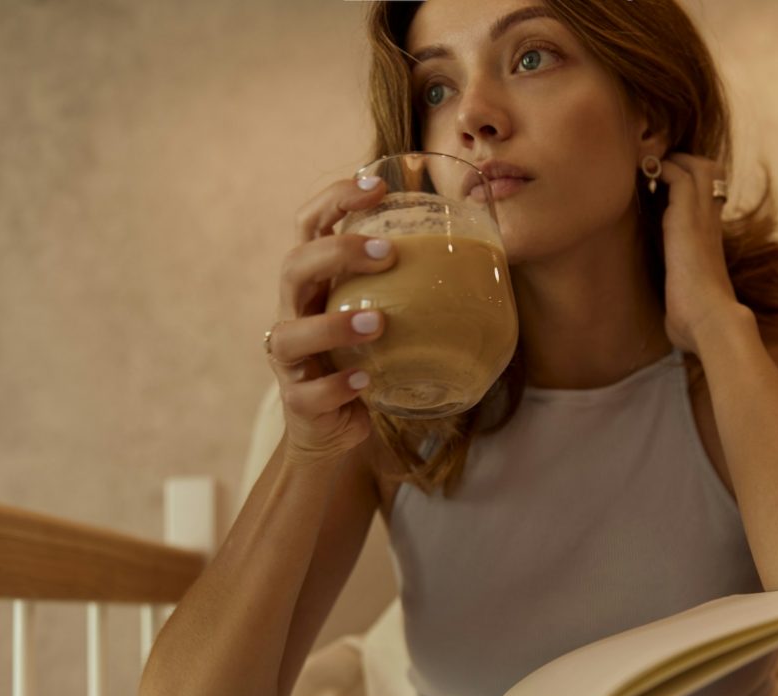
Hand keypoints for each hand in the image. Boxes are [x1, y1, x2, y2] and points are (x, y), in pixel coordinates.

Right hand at [267, 177, 395, 463]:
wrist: (338, 428)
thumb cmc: (368, 360)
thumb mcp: (384, 315)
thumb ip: (410, 285)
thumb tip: (486, 249)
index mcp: (316, 283)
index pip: (309, 226)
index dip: (334, 199)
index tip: (376, 185)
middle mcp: (294, 313)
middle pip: (293, 267)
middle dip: (336, 252)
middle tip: (386, 253)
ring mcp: (291, 360)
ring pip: (290, 334)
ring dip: (333, 324)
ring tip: (379, 323)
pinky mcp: (299, 401)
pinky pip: (310, 392)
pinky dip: (338, 384)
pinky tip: (366, 380)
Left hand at [659, 153, 740, 353]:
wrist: (710, 322)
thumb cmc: (696, 321)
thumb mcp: (687, 301)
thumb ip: (680, 296)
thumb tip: (672, 316)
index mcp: (709, 241)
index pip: (708, 197)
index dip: (689, 183)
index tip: (662, 184)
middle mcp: (710, 224)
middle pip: (709, 172)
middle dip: (683, 161)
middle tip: (656, 166)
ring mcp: (700, 220)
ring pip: (697, 168)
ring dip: (671, 160)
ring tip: (648, 163)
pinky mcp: (686, 222)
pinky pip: (679, 179)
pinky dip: (662, 169)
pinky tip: (645, 172)